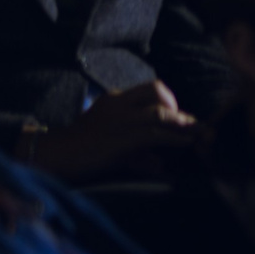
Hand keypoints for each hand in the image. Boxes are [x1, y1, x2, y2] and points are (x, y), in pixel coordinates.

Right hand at [25, 81, 199, 181]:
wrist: (57, 155)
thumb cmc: (83, 149)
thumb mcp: (112, 140)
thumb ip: (137, 148)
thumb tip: (160, 165)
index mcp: (115, 99)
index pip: (150, 88)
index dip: (169, 99)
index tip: (178, 115)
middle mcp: (118, 103)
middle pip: (157, 90)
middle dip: (176, 105)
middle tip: (184, 123)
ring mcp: (119, 119)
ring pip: (160, 113)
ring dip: (183, 123)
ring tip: (197, 133)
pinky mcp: (121, 137)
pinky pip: (155, 133)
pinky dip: (175, 138)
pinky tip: (186, 143)